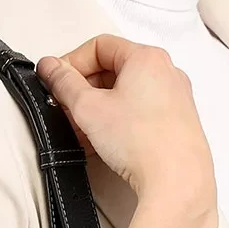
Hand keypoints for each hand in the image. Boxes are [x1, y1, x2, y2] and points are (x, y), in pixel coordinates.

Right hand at [36, 35, 218, 227]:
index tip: (57, 82)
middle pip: (114, 69)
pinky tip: (105, 143)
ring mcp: (176, 99)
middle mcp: (166, 73)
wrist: (177, 181)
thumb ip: (64, 83)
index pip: (99, 46)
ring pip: (127, 93)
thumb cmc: (142, 142)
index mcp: (147, 58)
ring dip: (100, 108)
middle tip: (67, 110)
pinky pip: (141, 113)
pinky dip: (119, 121)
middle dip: (85, 89)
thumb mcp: (88, 108)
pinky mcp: (178, 124)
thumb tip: (51, 67)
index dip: (72, 62)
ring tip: (83, 132)